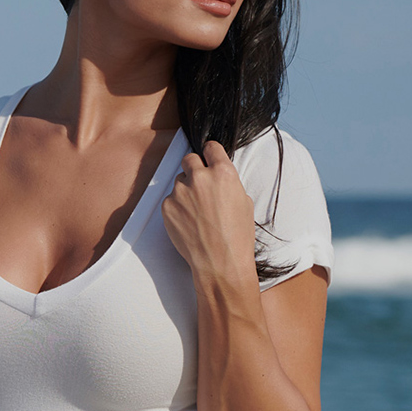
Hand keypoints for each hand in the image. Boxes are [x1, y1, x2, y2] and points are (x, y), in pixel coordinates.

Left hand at [162, 140, 256, 283]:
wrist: (220, 262)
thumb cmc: (237, 236)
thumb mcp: (244, 202)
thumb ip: (228, 183)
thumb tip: (218, 177)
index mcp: (223, 173)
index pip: (211, 147)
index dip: (210, 153)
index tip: (208, 156)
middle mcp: (200, 178)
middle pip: (189, 159)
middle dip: (194, 168)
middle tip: (200, 184)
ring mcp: (181, 192)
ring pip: (179, 181)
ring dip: (186, 191)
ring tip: (197, 212)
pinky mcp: (167, 207)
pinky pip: (171, 200)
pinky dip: (177, 208)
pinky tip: (189, 222)